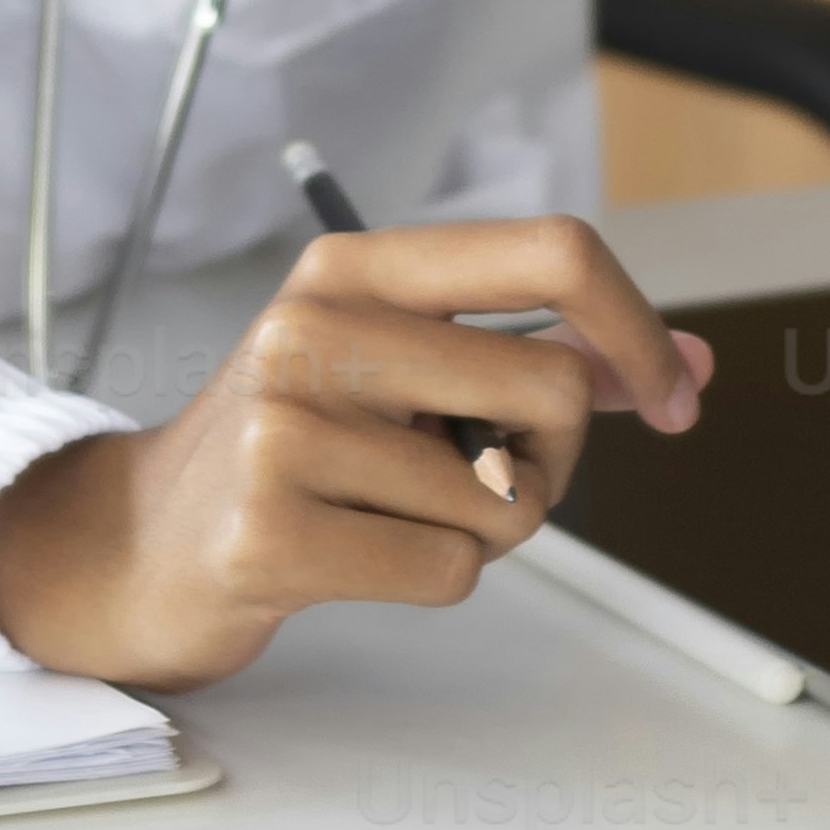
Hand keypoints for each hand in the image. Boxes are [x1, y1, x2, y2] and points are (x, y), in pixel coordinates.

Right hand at [0, 212, 715, 690]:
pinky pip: (450, 570)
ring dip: (482, 532)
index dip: (637, 325)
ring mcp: (283, 427)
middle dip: (548, 459)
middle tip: (474, 474)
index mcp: (357, 266)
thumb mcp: (405, 370)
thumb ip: (546, 359)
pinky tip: (354, 556)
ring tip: (387, 512)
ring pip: (507, 499)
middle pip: (551, 392)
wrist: (139, 544)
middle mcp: (315, 327)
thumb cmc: (297, 449)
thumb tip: (689, 366)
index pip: (552, 250)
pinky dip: (433, 578)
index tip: (670, 394)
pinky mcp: (270, 530)